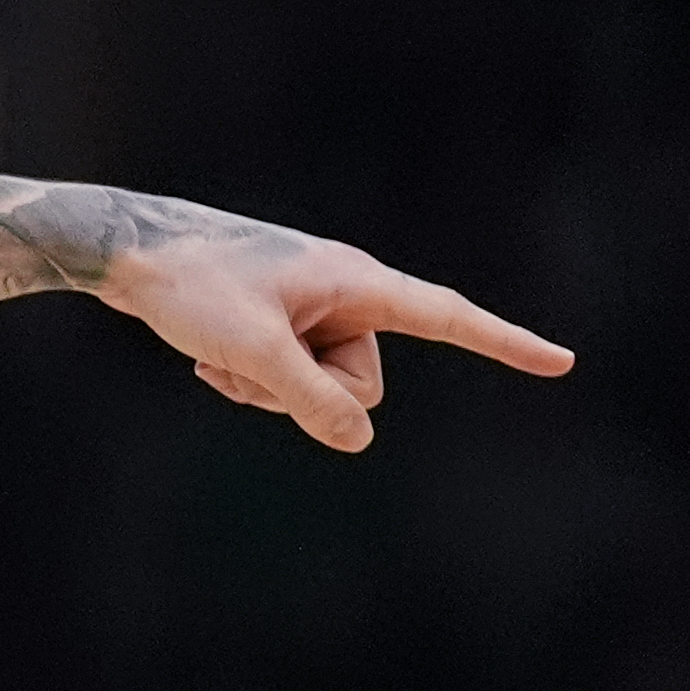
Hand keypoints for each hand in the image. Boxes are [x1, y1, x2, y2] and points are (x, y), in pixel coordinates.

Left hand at [95, 223, 571, 449]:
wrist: (128, 251)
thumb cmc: (190, 287)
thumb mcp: (252, 351)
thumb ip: (309, 399)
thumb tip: (359, 439)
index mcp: (354, 283)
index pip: (447, 317)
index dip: (505, 344)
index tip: (562, 363)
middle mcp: (343, 295)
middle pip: (364, 383)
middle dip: (310, 394)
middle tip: (249, 358)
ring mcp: (311, 311)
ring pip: (319, 389)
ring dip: (269, 390)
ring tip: (221, 354)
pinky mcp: (281, 325)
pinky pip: (286, 380)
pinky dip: (249, 380)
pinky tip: (207, 357)